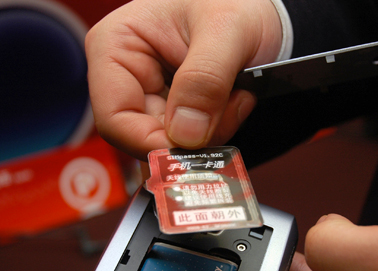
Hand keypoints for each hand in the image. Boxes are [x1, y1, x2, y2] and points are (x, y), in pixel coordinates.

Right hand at [85, 0, 282, 159]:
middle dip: (193, 136)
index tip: (194, 149)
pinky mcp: (174, 110)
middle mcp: (126, 75)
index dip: (152, 143)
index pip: (114, 118)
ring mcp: (150, 94)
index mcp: (116, 45)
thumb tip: (185, 134)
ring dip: (211, 132)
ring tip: (238, 95)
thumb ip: (205, 80)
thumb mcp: (227, 31)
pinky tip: (234, 102)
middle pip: (144, 137)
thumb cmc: (239, 3)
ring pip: (170, 144)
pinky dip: (217, 131)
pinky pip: (189, 141)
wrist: (263, 10)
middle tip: (234, 107)